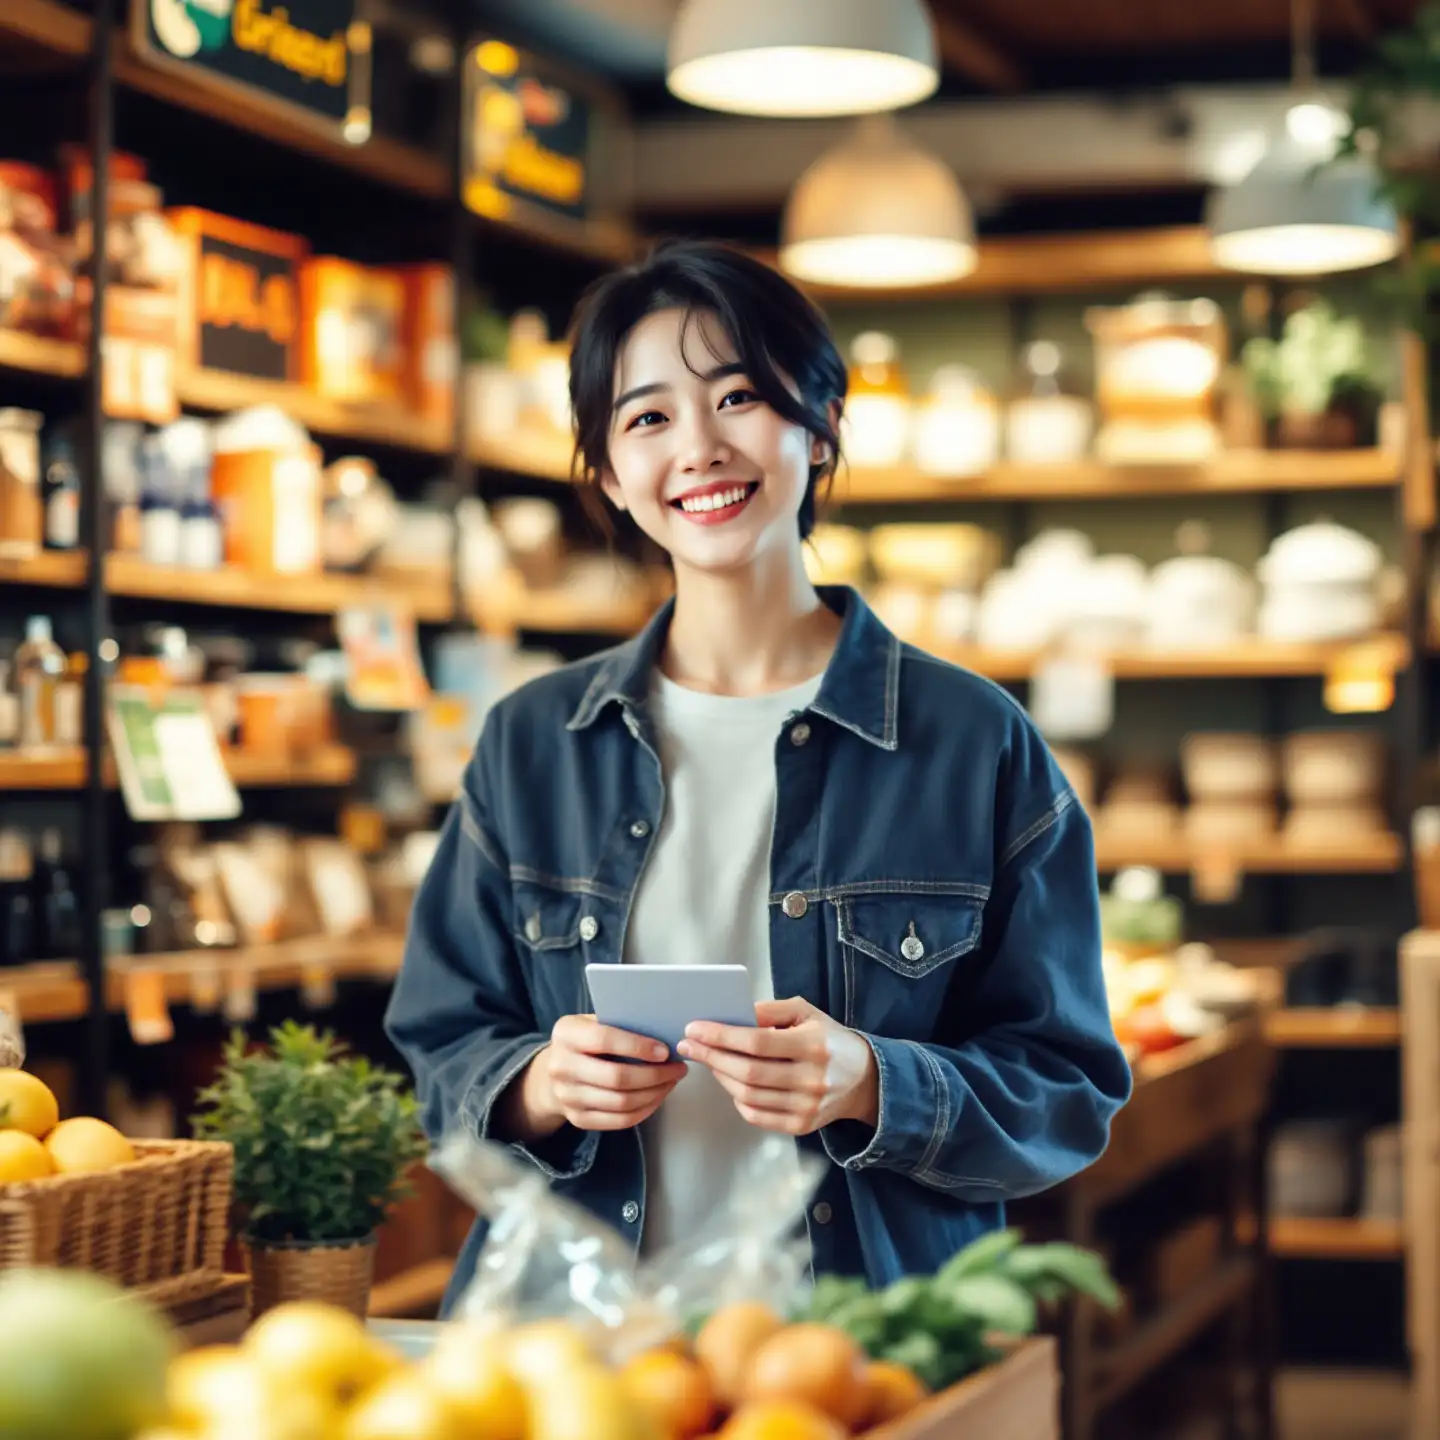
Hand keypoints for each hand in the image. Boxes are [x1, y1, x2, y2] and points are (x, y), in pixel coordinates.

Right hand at [519, 1015, 687, 1136]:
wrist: (554, 1071)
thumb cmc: (585, 1041)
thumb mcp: (593, 1022)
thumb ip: (619, 1023)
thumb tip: (662, 1031)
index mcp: (566, 1034)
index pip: (604, 1040)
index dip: (638, 1047)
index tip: (665, 1051)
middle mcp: (561, 1066)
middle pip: (616, 1077)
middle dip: (654, 1075)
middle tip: (678, 1068)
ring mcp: (568, 1097)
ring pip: (621, 1103)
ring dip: (654, 1093)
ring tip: (671, 1081)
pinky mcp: (578, 1119)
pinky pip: (619, 1121)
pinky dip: (645, 1110)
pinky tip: (657, 1097)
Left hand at [678, 997, 878, 1135]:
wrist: (863, 1079)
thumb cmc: (828, 1039)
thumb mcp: (806, 1013)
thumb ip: (770, 1010)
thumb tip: (734, 1016)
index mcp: (813, 1045)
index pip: (756, 1042)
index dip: (721, 1036)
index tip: (695, 1028)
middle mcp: (812, 1079)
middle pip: (748, 1072)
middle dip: (711, 1057)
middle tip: (688, 1045)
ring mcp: (807, 1107)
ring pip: (748, 1096)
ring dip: (720, 1077)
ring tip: (708, 1060)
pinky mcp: (802, 1126)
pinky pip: (757, 1116)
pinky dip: (737, 1100)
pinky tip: (730, 1083)